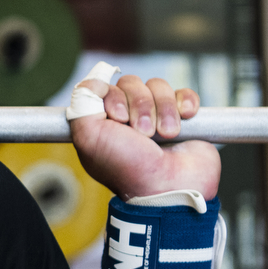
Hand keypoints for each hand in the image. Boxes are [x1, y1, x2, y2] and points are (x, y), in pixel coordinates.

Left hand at [68, 75, 219, 201]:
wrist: (169, 188)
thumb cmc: (128, 168)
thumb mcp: (89, 138)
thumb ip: (82, 104)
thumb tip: (93, 80)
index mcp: (104, 122)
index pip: (107, 87)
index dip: (115, 98)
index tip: (119, 120)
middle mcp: (128, 118)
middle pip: (133, 83)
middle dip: (141, 105)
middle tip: (144, 133)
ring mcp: (157, 117)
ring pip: (159, 87)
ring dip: (164, 109)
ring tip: (166, 134)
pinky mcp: (184, 119)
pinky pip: (185, 94)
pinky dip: (185, 103)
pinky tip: (185, 118)